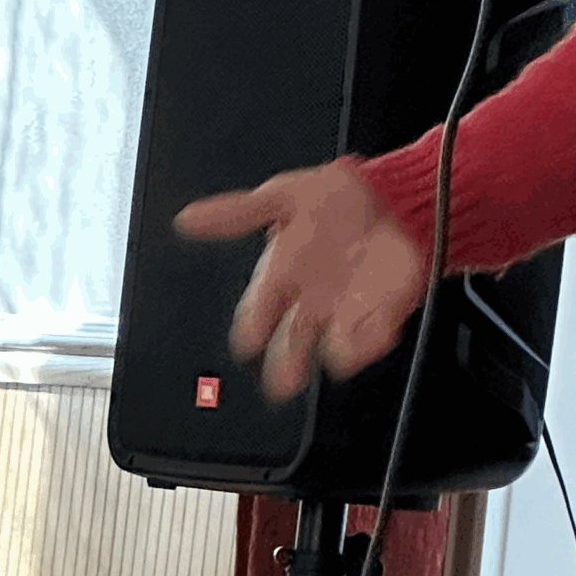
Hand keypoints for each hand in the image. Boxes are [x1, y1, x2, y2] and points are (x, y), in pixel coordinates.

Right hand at [174, 163, 427, 404]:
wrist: (388, 193)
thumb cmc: (332, 199)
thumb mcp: (283, 196)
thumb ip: (237, 212)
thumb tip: (187, 218)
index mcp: (281, 280)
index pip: (255, 314)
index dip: (251, 326)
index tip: (246, 339)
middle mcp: (310, 302)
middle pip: (290, 345)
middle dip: (286, 365)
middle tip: (282, 382)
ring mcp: (346, 310)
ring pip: (334, 346)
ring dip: (336, 351)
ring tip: (336, 353)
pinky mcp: (382, 310)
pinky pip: (377, 334)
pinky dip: (375, 338)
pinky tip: (375, 334)